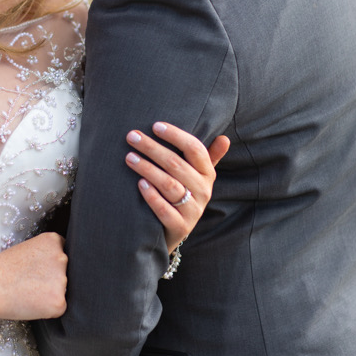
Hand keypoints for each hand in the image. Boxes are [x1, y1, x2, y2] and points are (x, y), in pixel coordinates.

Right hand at [0, 231, 67, 320]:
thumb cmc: (1, 269)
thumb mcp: (26, 249)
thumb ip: (46, 254)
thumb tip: (58, 267)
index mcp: (54, 241)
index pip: (61, 253)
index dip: (48, 264)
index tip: (35, 269)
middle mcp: (62, 258)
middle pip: (65, 271)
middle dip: (51, 278)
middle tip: (29, 282)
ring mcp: (62, 280)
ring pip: (62, 290)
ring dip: (49, 293)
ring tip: (27, 292)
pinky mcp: (59, 302)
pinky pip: (58, 307)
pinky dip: (47, 309)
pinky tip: (30, 303)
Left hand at [125, 122, 229, 252]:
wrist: (176, 230)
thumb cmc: (184, 193)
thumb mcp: (197, 176)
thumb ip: (207, 156)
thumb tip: (224, 138)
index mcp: (207, 174)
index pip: (195, 149)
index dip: (176, 136)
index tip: (155, 125)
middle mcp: (203, 191)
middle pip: (176, 164)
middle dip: (152, 148)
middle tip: (132, 137)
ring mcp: (193, 210)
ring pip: (169, 185)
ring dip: (148, 169)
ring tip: (130, 158)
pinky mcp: (180, 227)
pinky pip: (165, 210)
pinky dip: (152, 196)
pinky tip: (140, 183)